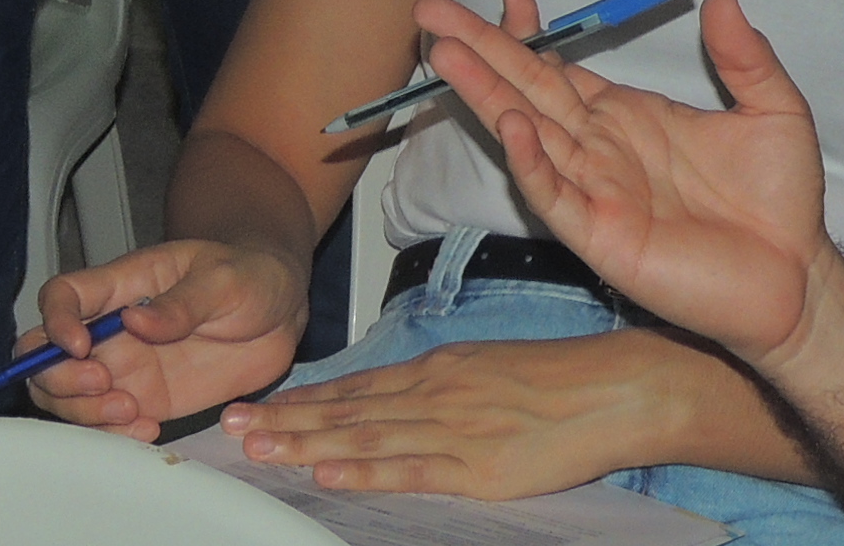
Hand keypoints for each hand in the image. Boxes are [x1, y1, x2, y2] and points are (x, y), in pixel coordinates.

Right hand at [24, 238, 311, 439]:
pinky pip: (109, 425)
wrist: (281, 310)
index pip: (62, 296)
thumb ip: (181, 302)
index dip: (56, 323)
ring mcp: (126, 367)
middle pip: (46, 355)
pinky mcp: (147, 400)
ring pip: (69, 397)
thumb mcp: (224, 278)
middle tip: (104, 384)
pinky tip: (147, 430)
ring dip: (85, 413)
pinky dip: (115, 436)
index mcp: (124, 284)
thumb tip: (134, 321)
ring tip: (132, 412)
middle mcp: (112, 327)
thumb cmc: (249, 273)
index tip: (81, 346)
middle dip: (60, 378)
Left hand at [231, 328, 701, 498]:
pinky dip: (365, 472)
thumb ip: (441, 387)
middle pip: (346, 410)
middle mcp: (433, 392)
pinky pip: (411, 469)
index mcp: (437, 369)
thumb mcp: (488, 369)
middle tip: (231, 428)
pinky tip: (328, 475)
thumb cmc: (559, 380)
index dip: (304, 401)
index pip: (355, 388)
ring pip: (364, 438)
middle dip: (286, 421)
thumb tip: (399, 404)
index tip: (259, 408)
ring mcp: (452, 428)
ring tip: (259, 449)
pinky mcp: (476, 465)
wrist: (612, 388)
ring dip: (307, 445)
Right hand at [420, 0, 832, 366]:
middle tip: (430, 12)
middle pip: (526, 90)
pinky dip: (530, 161)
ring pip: (526, 134)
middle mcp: (599, 149)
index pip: (562, 69)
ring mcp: (594, 191)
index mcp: (628, 116)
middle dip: (480, 51)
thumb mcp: (773, 110)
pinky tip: (511, 126)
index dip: (530, 35)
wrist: (798, 278)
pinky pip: (555, 194)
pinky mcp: (601, 236)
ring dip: (486, 94)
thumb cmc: (781, 201)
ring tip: (446, 55)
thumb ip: (745, 57)